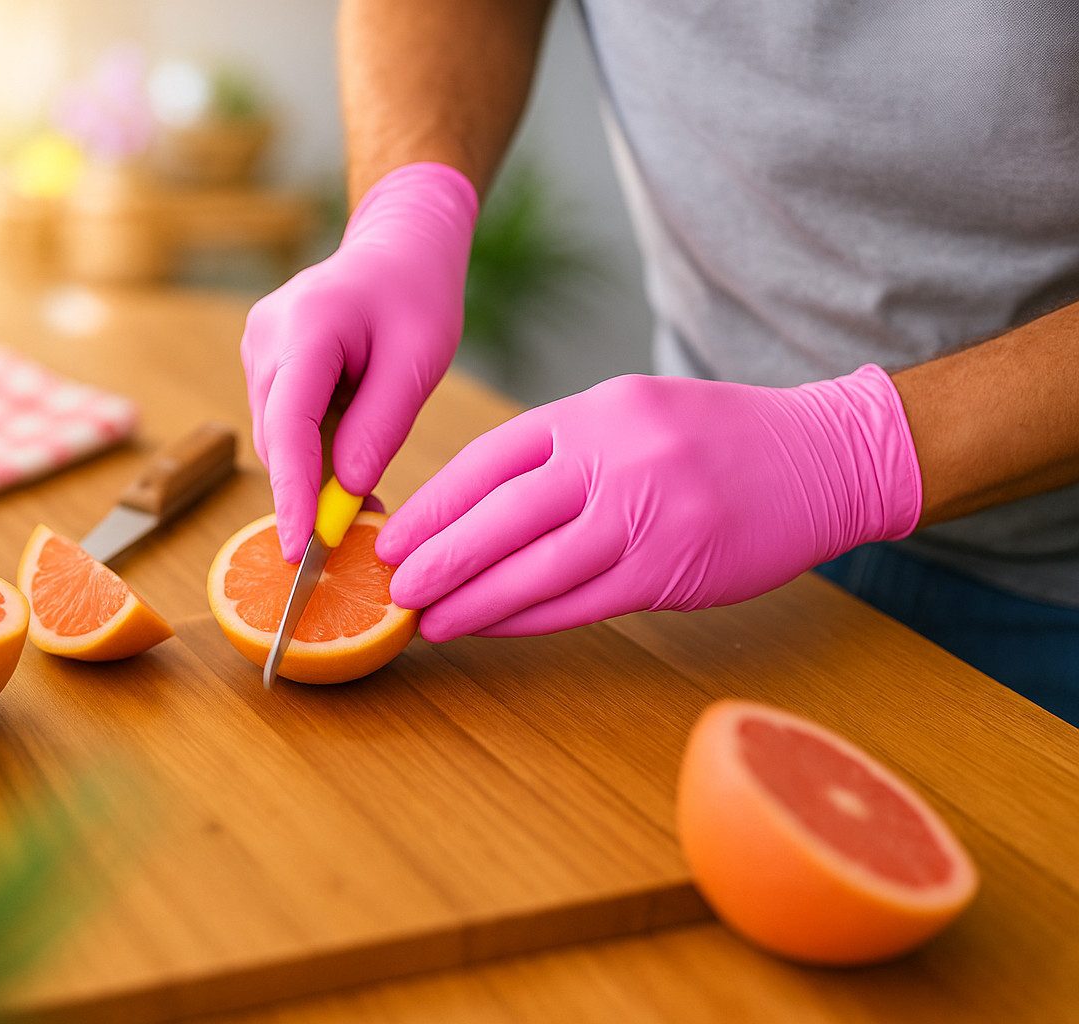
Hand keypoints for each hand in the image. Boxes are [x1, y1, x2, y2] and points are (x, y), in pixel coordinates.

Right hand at [241, 162, 476, 558]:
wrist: (396, 244)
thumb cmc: (416, 294)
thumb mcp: (418, 361)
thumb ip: (380, 426)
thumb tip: (348, 493)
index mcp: (307, 327)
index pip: (289, 426)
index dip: (292, 494)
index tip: (299, 549)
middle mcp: (267, 337)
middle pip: (278, 439)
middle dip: (309, 492)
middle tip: (363, 530)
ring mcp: (257, 348)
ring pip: (278, 436)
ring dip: (313, 472)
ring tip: (366, 493)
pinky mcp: (263, 360)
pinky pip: (282, 421)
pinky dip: (311, 449)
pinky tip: (347, 457)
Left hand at [376, 367, 922, 640]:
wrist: (822, 456)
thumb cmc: (713, 436)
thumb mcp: (631, 411)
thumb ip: (560, 449)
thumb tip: (475, 506)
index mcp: (592, 414)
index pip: (488, 463)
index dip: (433, 505)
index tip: (393, 536)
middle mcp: (612, 460)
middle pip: (500, 518)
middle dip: (439, 557)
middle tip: (394, 587)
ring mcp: (644, 516)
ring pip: (535, 569)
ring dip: (473, 600)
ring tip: (428, 620)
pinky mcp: (670, 569)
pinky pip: (580, 602)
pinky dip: (528, 618)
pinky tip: (492, 626)